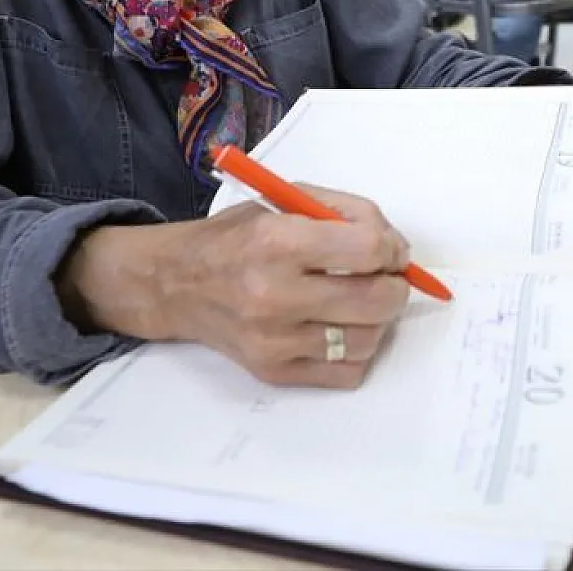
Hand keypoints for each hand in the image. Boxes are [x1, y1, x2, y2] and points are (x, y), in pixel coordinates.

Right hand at [59, 187, 410, 388]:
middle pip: (376, 301)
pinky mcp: (274, 371)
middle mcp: (274, 295)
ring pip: (368, 340)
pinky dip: (354, 350)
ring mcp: (274, 340)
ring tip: (356, 301)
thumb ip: (345, 213)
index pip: (368, 250)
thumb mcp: (285, 201)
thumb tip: (396, 248)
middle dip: (394, 286)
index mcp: (277, 242)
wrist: (176, 284)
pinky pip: (347, 372)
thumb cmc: (236, 239)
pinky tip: (337, 327)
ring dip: (376, 320)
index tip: (391, 251)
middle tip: (384, 277)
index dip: (393, 249)